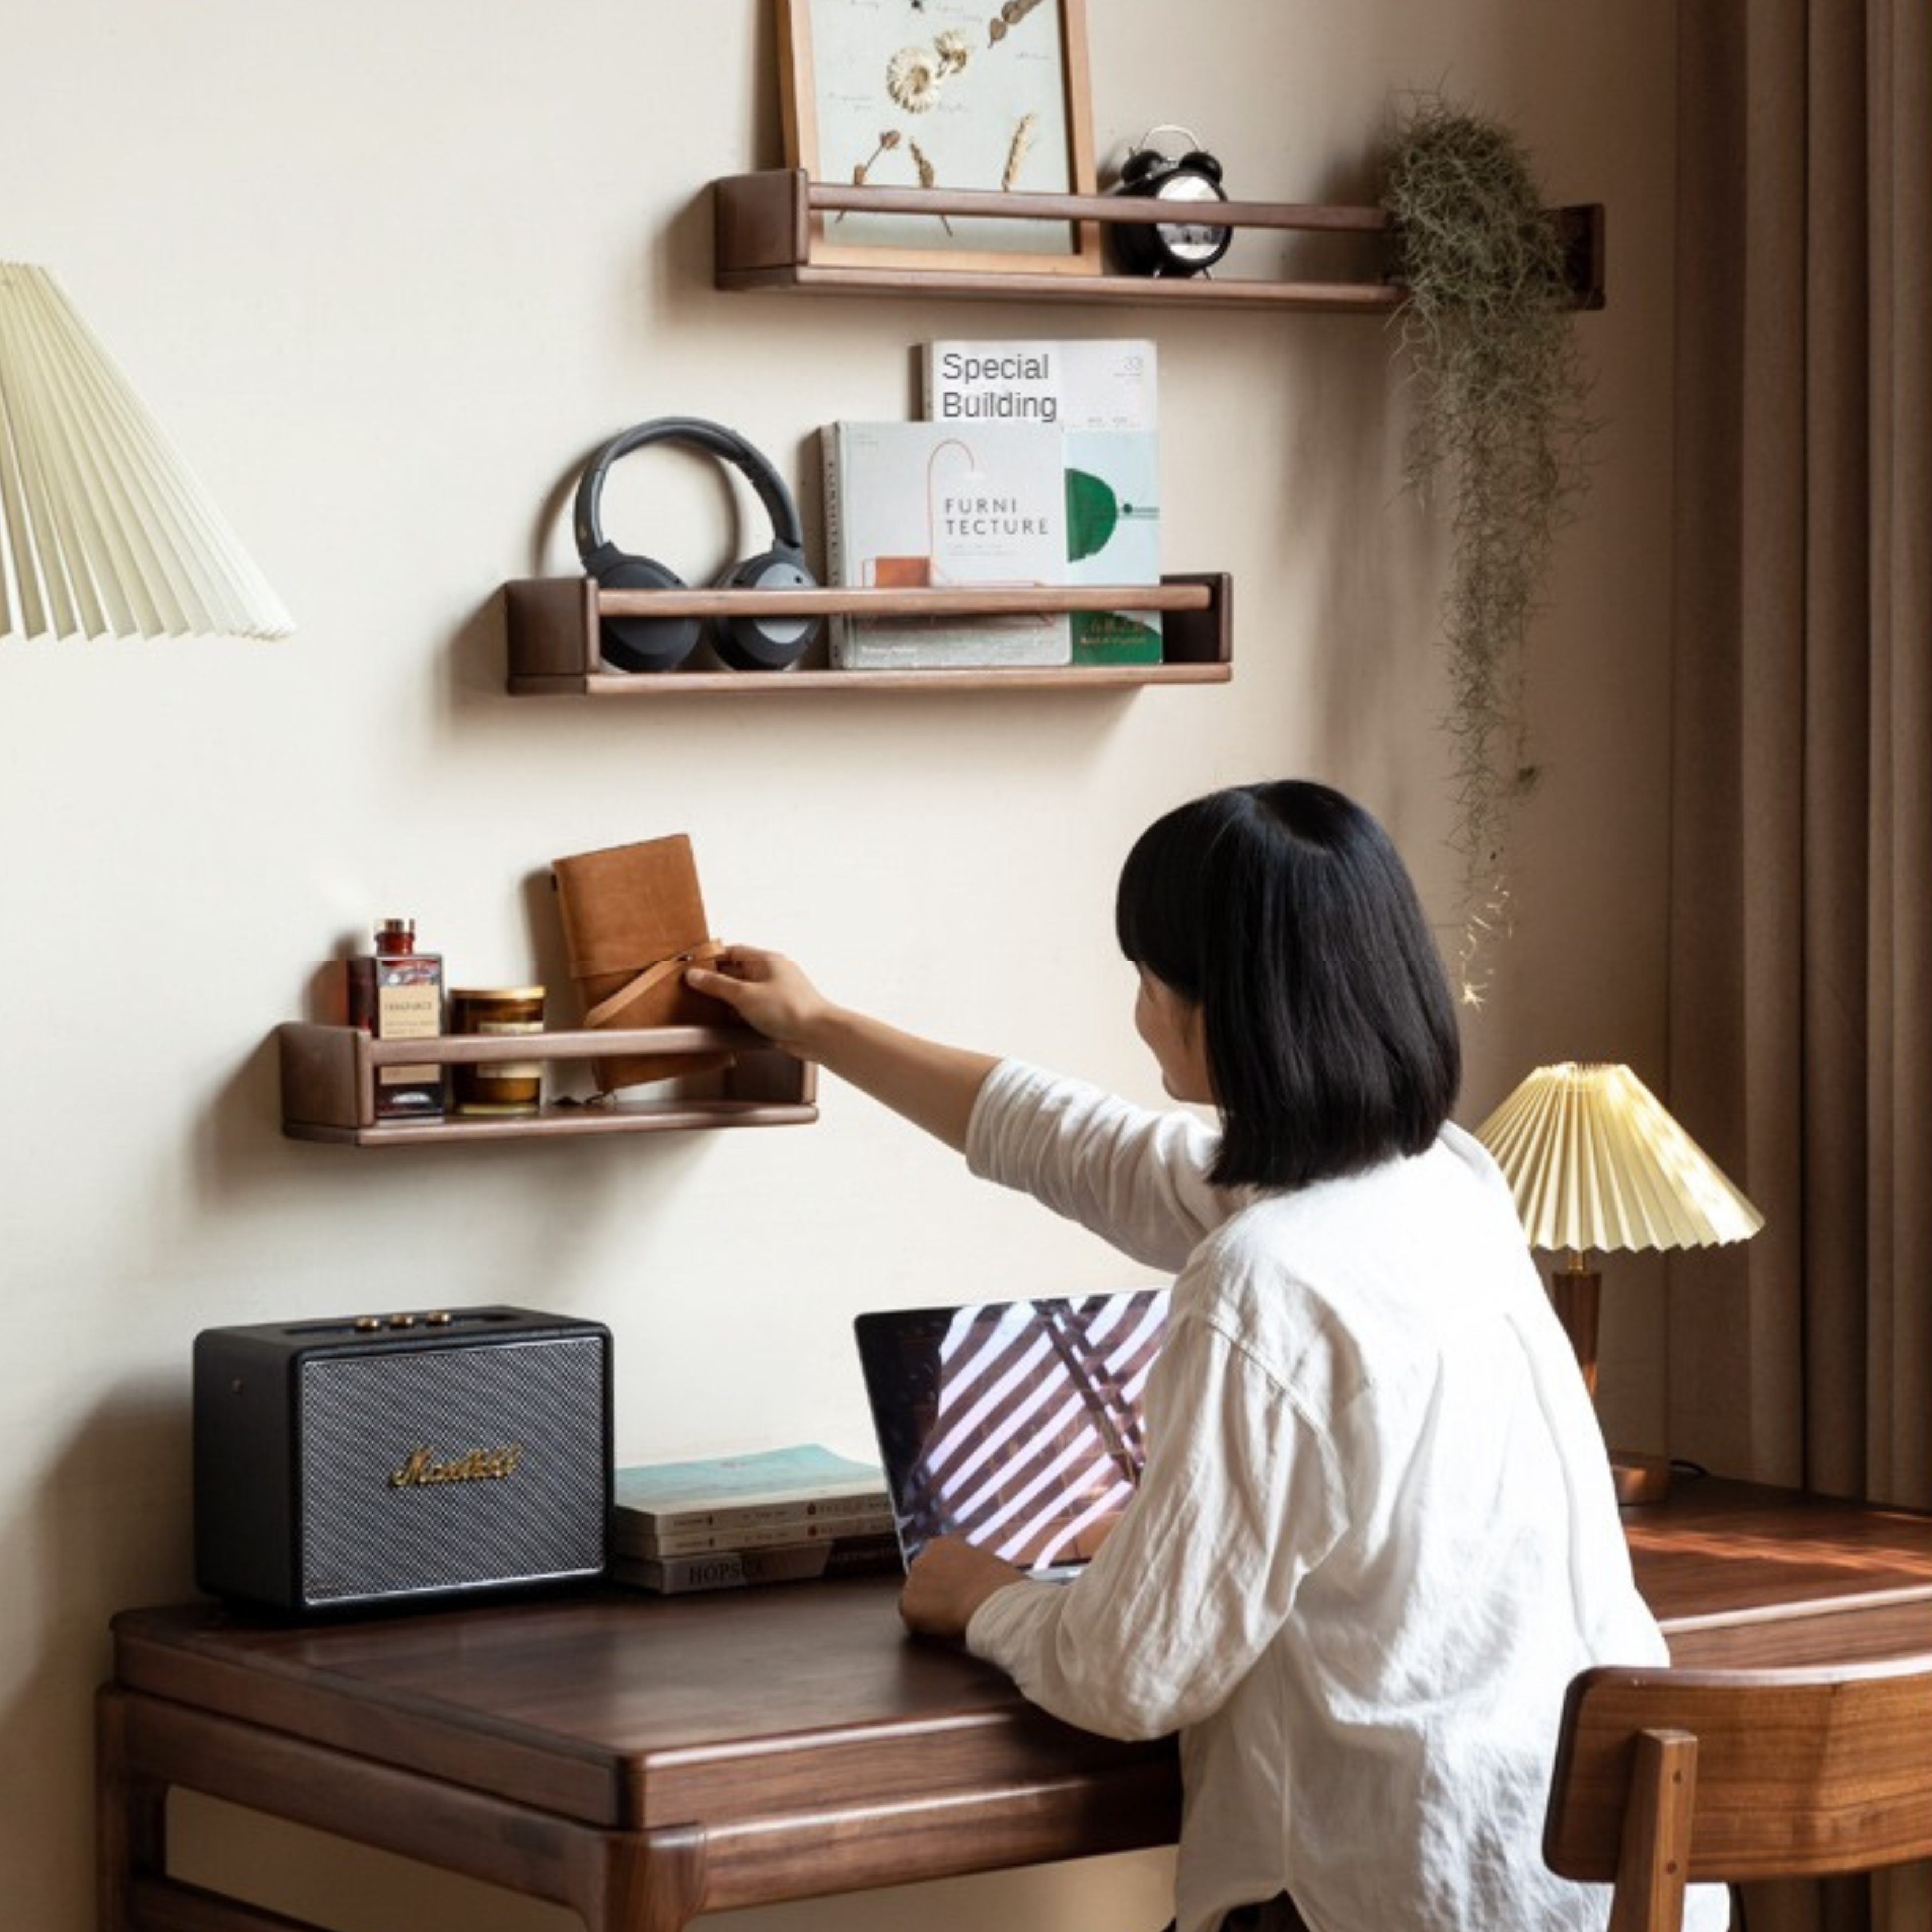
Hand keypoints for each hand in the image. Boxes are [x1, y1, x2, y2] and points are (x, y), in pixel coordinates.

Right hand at [686, 947, 833, 1058]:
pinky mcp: (777, 1014)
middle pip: (736, 973)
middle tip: (693, 992)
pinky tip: (726, 1023)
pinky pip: (752, 1010)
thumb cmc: (789, 1009)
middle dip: (716, 983)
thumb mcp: (745, 995)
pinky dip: (739, 1015)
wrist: (819, 1035)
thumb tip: (694, 975)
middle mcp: (771, 974)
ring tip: (705, 1010)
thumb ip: (717, 985)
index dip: (712, 959)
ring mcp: (775, 994)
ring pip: (743, 994)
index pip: (733, 951)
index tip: (692, 968)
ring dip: (727, 1002)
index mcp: (766, 960)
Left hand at [899, 1537, 1024, 1639]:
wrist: (992, 1600)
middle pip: (921, 1579)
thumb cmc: (998, 1583)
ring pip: (915, 1599)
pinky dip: (923, 1626)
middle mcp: (921, 1559)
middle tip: (950, 1606)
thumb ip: (967, 1565)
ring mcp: (912, 1582)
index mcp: (940, 1545)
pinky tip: (942, 1628)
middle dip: (932, 1592)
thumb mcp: (983, 1561)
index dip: (943, 1579)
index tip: (953, 1589)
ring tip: (949, 1619)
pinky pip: (912, 1620)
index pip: (933, 1562)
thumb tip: (969, 1577)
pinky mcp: (908, 1606)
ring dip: (927, 1609)